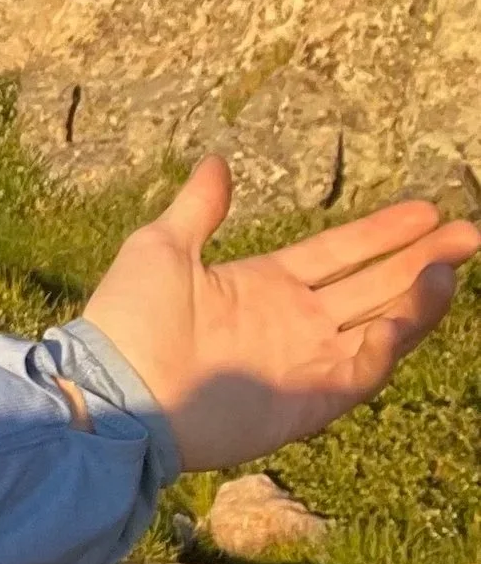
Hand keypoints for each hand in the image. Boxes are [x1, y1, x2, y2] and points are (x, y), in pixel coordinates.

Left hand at [81, 154, 479, 470]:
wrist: (117, 388)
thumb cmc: (129, 317)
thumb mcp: (161, 246)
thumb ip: (199, 209)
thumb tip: (216, 161)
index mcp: (266, 283)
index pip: (340, 253)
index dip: (382, 233)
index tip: (427, 209)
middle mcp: (295, 322)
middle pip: (374, 286)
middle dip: (422, 260)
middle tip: (470, 232)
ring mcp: (306, 362)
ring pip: (380, 327)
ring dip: (418, 300)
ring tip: (449, 267)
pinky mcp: (308, 402)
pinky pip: (361, 371)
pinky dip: (387, 344)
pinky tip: (407, 314)